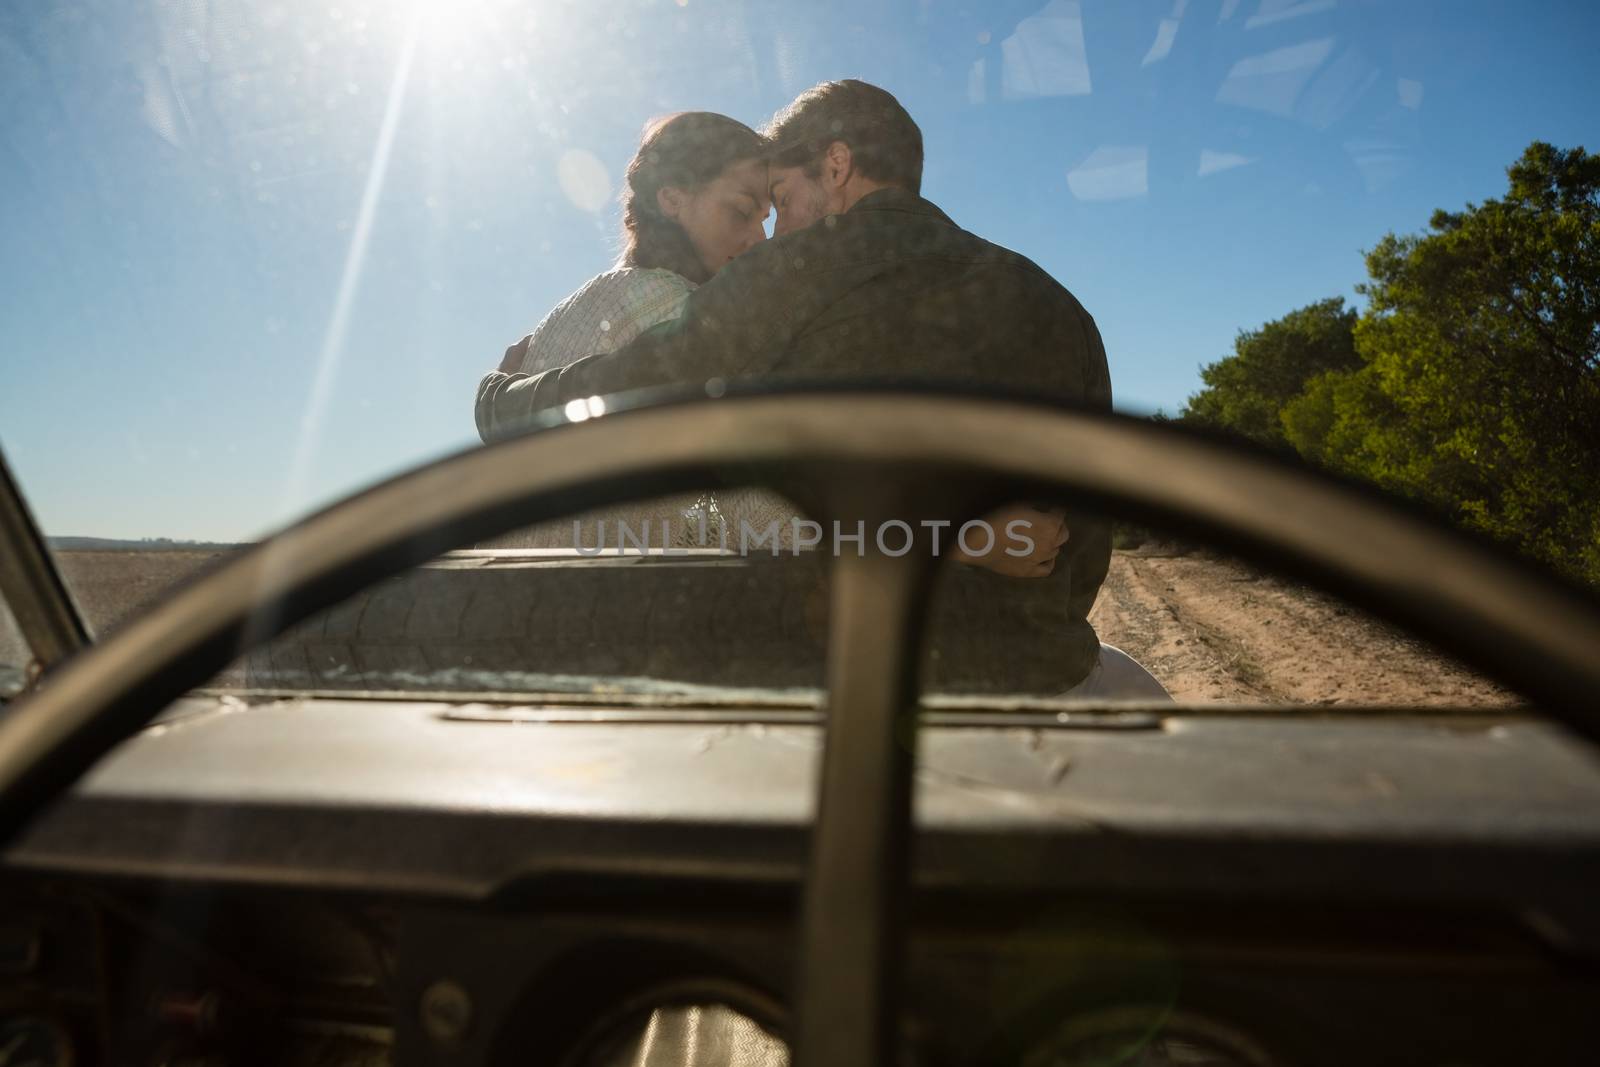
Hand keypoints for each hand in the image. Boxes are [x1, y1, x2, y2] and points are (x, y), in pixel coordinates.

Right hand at [949, 503, 1069, 577]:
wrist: (979, 541)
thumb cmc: (997, 518)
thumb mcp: (1019, 504)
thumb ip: (1035, 506)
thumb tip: (1041, 507)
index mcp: (1050, 525)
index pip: (1060, 514)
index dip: (1055, 509)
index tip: (1050, 506)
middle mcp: (1049, 543)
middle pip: (1063, 533)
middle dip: (1059, 525)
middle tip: (1049, 520)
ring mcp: (1040, 559)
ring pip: (1056, 550)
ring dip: (1053, 541)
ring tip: (1044, 536)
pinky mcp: (1028, 571)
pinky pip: (1047, 568)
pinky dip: (1049, 561)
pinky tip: (1046, 556)